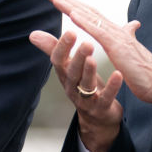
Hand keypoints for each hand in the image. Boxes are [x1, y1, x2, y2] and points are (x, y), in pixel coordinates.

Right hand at [29, 29, 123, 151]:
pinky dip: (112, 87)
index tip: (70, 32)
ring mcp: (86, 100)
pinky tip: (118, 75)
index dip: (63, 47)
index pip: (58, 60)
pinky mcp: (101, 109)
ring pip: (86, 86)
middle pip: (72, 72)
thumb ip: (54, 50)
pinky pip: (106, 98)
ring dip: (89, 72)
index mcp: (65, 75)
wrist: (97, 119)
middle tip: (86, 43)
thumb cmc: (82, 86)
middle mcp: (72, 87)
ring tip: (93, 59)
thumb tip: (33, 34)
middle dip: (78, 58)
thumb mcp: (68, 68)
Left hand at [42, 0, 151, 112]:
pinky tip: (72, 15)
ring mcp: (117, 36)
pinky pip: (98, 31)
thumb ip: (130, 35)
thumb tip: (133, 24)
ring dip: (71, 6)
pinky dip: (84, 21)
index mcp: (116, 32)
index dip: (75, 5)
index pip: (92, 14)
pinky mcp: (118, 46)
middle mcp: (116, 30)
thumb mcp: (133, 50)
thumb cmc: (146, 71)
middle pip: (87, 11)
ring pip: (90, 16)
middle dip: (68, 0)